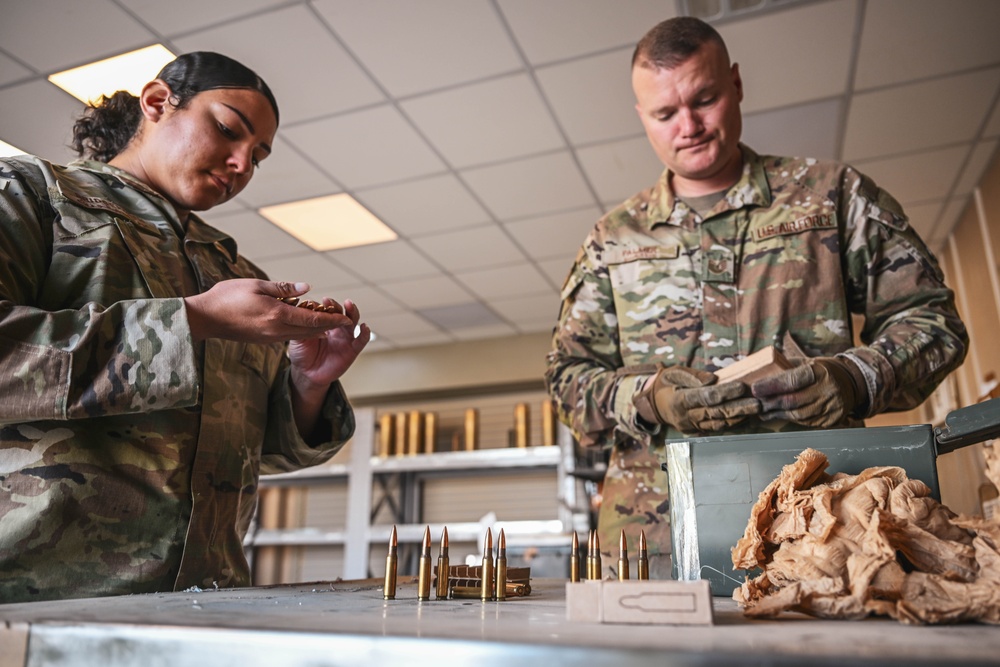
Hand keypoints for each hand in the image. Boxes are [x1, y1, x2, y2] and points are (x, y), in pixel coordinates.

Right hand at [183, 279, 354, 343]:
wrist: (205, 318)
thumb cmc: (227, 297)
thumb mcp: (256, 285)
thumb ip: (283, 288)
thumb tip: (306, 288)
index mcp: (277, 315)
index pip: (312, 319)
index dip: (331, 319)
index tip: (346, 318)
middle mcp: (277, 330)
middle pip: (311, 330)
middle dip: (329, 326)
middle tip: (344, 320)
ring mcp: (270, 337)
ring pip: (301, 335)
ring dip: (316, 329)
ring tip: (330, 321)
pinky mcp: (264, 339)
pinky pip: (289, 335)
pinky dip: (302, 330)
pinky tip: (307, 324)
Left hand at [288, 297, 369, 388]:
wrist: (307, 374)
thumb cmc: (302, 354)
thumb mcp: (298, 338)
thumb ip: (302, 326)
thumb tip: (302, 311)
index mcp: (323, 323)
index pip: (326, 310)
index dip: (321, 306)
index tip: (314, 303)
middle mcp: (336, 328)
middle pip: (340, 313)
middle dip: (336, 305)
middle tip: (329, 301)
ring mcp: (345, 338)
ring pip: (353, 321)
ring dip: (352, 312)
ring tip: (349, 305)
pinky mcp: (352, 350)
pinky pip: (361, 340)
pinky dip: (365, 333)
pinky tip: (364, 327)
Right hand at [633, 366, 759, 433]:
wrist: (654, 406)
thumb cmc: (666, 384)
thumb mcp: (673, 373)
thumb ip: (692, 375)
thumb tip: (713, 380)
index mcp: (678, 401)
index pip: (705, 397)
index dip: (724, 393)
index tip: (741, 387)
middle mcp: (685, 417)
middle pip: (715, 413)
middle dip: (738, 408)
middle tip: (757, 404)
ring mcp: (691, 427)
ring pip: (718, 424)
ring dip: (738, 417)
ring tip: (756, 410)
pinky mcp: (696, 432)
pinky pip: (716, 428)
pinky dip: (732, 423)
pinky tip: (746, 416)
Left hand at [751, 357, 863, 427]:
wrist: (852, 382)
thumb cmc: (822, 370)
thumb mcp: (807, 362)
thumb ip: (786, 367)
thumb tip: (759, 371)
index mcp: (819, 372)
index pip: (791, 381)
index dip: (771, 386)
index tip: (754, 389)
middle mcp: (827, 390)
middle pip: (792, 401)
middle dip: (770, 403)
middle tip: (754, 403)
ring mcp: (831, 407)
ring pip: (797, 415)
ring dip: (776, 414)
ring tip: (762, 411)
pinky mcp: (831, 420)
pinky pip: (806, 422)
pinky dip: (789, 419)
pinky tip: (778, 415)